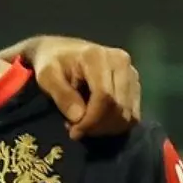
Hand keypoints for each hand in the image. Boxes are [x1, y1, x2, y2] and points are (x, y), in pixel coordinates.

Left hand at [24, 37, 140, 138]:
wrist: (62, 50)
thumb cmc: (52, 62)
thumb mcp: (47, 76)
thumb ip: (62, 95)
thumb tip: (79, 117)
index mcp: (98, 57)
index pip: (104, 96)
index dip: (92, 120)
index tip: (75, 132)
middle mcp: (121, 62)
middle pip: (119, 107)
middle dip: (97, 126)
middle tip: (76, 130)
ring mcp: (131, 73)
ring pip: (128, 114)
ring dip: (107, 128)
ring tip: (85, 125)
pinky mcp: (134, 84)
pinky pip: (133, 114)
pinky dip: (116, 124)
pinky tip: (98, 122)